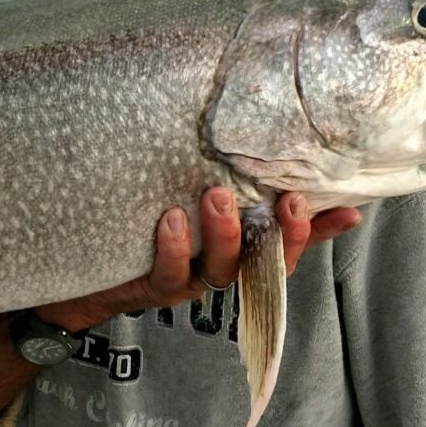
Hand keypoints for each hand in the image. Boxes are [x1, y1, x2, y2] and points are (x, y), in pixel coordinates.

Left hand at [34, 190, 359, 332]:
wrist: (76, 274)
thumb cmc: (138, 224)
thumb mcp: (181, 195)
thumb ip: (222, 176)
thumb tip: (253, 138)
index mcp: (236, 246)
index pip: (289, 242)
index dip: (321, 232)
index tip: (349, 209)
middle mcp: (219, 267)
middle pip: (267, 261)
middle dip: (284, 234)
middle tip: (287, 199)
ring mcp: (188, 280)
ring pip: (222, 269)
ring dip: (225, 234)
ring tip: (217, 195)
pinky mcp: (150, 288)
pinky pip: (169, 275)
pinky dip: (174, 249)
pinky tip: (171, 221)